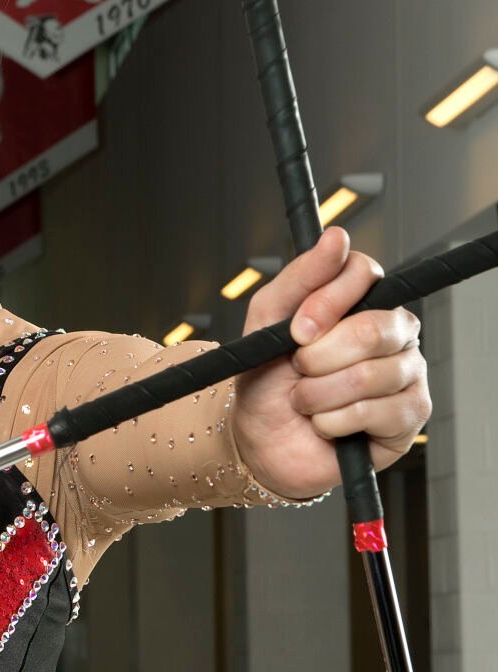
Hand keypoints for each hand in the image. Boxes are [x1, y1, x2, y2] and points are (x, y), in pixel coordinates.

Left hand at [232, 228, 429, 499]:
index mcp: (362, 300)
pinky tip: (325, 424)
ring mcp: (408, 373)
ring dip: (320, 393)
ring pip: (372, 374)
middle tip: (297, 368)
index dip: (326, 301)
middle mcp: (394, 331)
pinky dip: (334, 421)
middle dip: (319, 356)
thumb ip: (301, 277)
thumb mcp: (267, 319)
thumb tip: (338, 236)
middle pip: (373, 327)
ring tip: (305, 400)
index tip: (295, 329)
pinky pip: (378, 412)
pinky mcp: (411, 416)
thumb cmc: (267, 373)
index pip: (365, 273)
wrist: (260, 435)